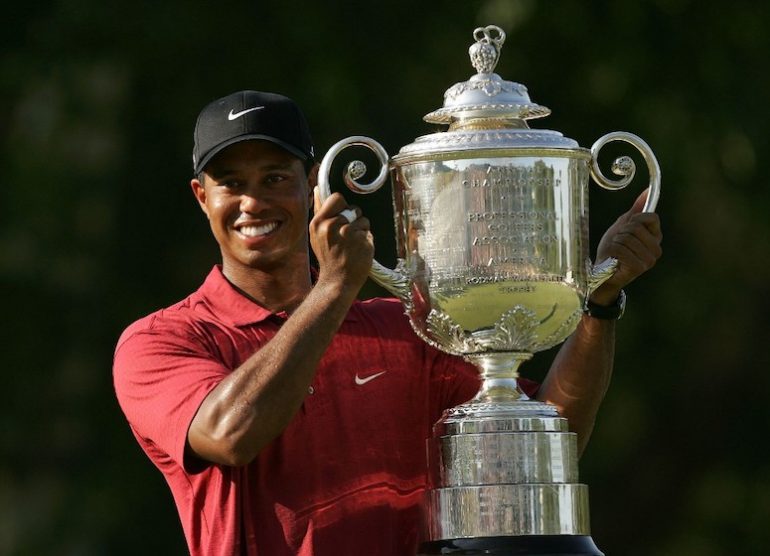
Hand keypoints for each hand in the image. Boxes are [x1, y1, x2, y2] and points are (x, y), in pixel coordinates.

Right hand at [310, 187, 373, 293]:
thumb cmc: (328, 255)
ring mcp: (349, 235)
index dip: (342, 205)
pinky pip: (370, 233)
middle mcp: (333, 227)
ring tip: (352, 244)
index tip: (341, 217)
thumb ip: (320, 210)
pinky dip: (367, 241)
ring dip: (361, 231)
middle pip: (353, 209)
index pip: (337, 197)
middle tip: (345, 236)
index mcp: (319, 223)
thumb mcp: (317, 233)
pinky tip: (358, 251)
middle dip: (353, 220)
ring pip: (363, 220)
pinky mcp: (363, 243)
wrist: (337, 281)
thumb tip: (317, 188)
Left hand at [591, 189, 662, 305]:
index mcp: (655, 236)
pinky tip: (614, 258)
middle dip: (621, 232)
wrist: (602, 269)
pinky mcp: (640, 267)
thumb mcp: (623, 225)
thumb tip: (648, 190)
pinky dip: (614, 251)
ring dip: (616, 242)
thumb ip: (637, 209)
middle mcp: (656, 248)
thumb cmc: (614, 248)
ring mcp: (650, 259)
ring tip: (615, 251)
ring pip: (628, 238)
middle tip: (617, 242)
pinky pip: (623, 250)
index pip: (651, 217)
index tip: (626, 226)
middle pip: (637, 226)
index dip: (635, 219)